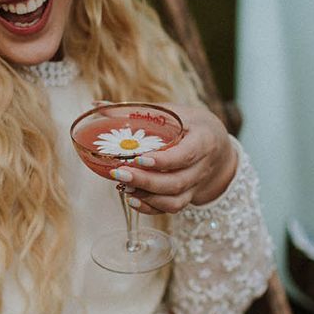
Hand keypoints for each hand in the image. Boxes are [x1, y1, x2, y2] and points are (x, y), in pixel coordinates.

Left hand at [109, 104, 237, 214]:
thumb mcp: (173, 111)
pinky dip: (151, 207)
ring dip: (147, 197)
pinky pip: (172, 209)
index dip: (163, 161)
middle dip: (146, 181)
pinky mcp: (188, 196)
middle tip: (119, 173)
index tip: (138, 158)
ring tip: (122, 186)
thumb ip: (139, 111)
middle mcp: (203, 167)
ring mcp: (196, 185)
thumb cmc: (190, 122)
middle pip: (176, 182)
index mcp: (204, 140)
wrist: (217, 143)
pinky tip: (131, 198)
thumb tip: (96, 104)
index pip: (185, 155)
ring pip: (174, 201)